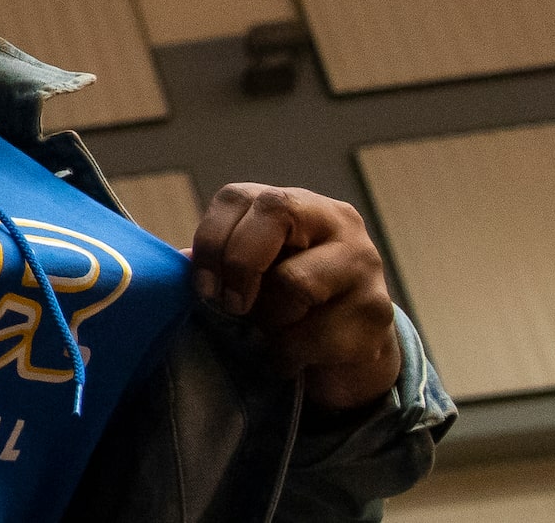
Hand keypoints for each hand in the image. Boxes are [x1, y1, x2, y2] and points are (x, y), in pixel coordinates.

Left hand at [188, 184, 404, 410]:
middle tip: (233, 306)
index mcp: (296, 204)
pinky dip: (289, 354)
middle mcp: (336, 221)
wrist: (350, 354)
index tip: (203, 287)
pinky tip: (291, 357)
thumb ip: (220, 262)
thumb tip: (175, 266)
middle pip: (274, 212)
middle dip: (239, 264)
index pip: (238, 197)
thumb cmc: (289, 306)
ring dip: (269, 320)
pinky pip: (315, 335)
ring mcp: (364, 263)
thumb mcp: (254, 275)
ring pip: (296, 282)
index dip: (210, 240)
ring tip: (270, 332)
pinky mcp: (378, 312)